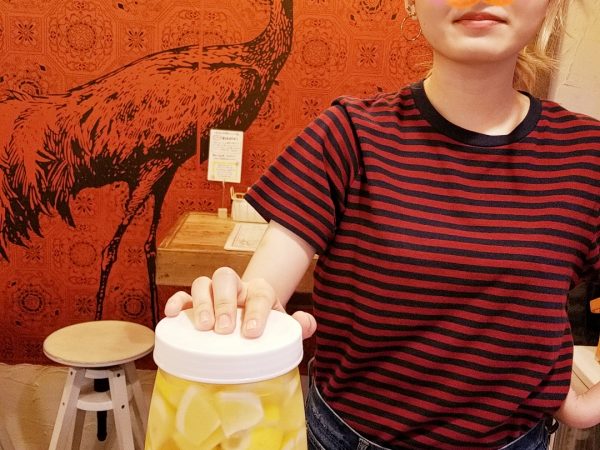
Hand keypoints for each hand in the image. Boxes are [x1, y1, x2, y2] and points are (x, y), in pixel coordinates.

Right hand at [164, 266, 316, 338]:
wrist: (249, 318)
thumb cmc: (265, 325)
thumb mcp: (284, 325)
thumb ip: (300, 325)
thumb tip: (306, 323)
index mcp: (259, 290)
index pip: (259, 292)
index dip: (256, 311)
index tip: (252, 333)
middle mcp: (235, 286)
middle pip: (226, 278)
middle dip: (224, 302)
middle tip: (224, 329)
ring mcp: (213, 293)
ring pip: (203, 283)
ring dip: (201, 302)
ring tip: (203, 326)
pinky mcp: (194, 303)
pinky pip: (182, 295)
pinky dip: (176, 301)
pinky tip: (172, 314)